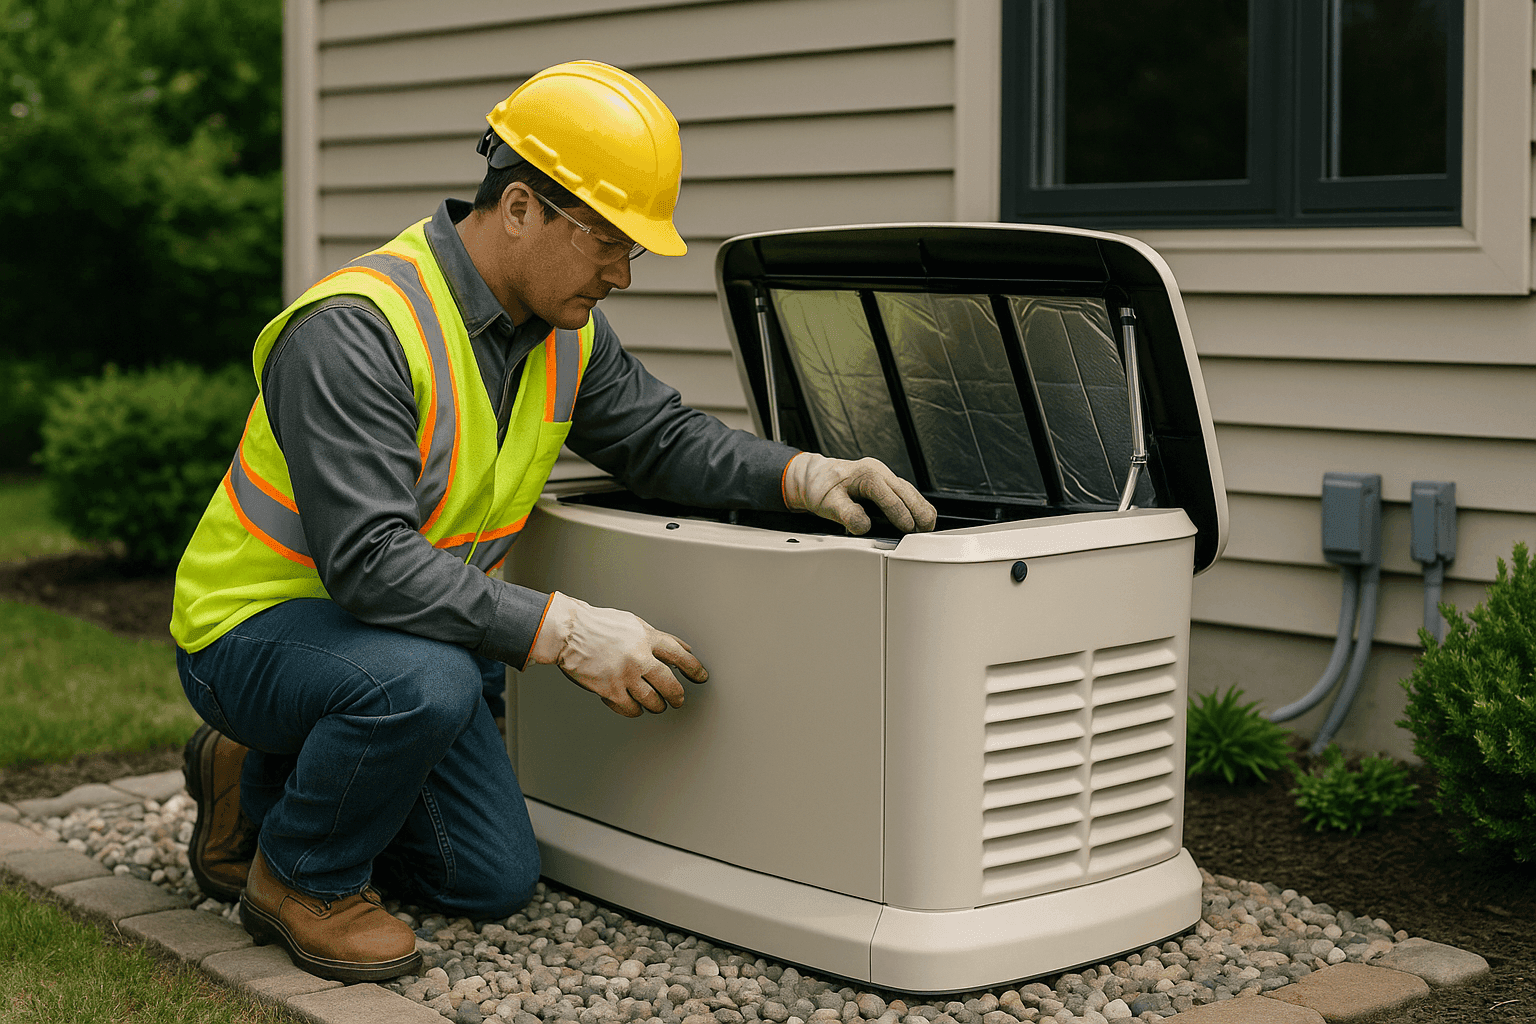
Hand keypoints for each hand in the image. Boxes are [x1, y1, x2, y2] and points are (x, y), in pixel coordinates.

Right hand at [527, 592, 707, 716]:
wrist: (567, 632)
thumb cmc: (598, 625)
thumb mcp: (633, 623)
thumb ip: (658, 637)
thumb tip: (682, 648)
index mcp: (647, 638)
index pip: (680, 656)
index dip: (694, 668)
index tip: (701, 677)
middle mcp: (639, 658)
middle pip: (669, 684)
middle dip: (677, 696)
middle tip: (678, 700)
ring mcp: (624, 676)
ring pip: (652, 701)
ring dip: (657, 705)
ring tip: (657, 705)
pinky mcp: (609, 691)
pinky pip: (630, 709)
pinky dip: (635, 710)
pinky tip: (636, 707)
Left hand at [782, 453, 937, 534]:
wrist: (817, 477)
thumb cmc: (821, 487)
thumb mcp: (827, 503)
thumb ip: (846, 514)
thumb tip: (864, 525)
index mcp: (866, 474)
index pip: (890, 495)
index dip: (900, 514)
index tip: (908, 530)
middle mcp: (879, 472)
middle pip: (908, 491)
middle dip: (919, 512)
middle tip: (925, 532)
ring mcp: (885, 476)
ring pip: (911, 491)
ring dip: (921, 509)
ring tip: (927, 528)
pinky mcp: (887, 483)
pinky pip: (907, 493)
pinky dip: (916, 506)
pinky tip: (919, 518)